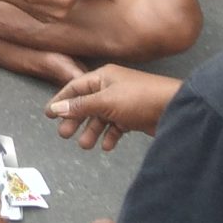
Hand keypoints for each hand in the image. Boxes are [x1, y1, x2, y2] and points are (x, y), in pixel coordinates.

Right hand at [47, 65, 178, 150]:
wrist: (174, 108)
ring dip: (92, 131)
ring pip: (101, 118)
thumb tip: (57, 108)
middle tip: (64, 134)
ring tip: (85, 145)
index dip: (61, 100)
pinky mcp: (134, 117)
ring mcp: (123, 103)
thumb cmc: (140, 98)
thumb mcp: (105, 102)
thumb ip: (80, 106)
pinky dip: (110, 135)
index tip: (48, 114)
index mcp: (103, 77)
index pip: (75, 87)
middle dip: (75, 119)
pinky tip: (107, 145)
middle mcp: (112, 88)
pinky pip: (116, 126)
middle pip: (87, 104)